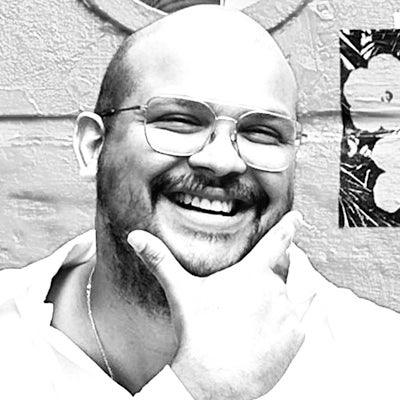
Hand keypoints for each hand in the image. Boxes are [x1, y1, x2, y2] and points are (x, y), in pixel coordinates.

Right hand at [128, 211, 306, 399]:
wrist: (213, 381)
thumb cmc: (198, 333)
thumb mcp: (180, 291)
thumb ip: (159, 260)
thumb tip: (136, 237)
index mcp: (251, 274)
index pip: (276, 241)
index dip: (288, 226)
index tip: (297, 217)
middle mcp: (275, 290)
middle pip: (286, 267)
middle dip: (280, 264)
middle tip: (270, 269)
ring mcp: (288, 314)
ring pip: (300, 289)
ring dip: (294, 285)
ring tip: (281, 291)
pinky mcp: (296, 338)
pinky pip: (307, 315)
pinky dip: (302, 309)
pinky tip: (290, 313)